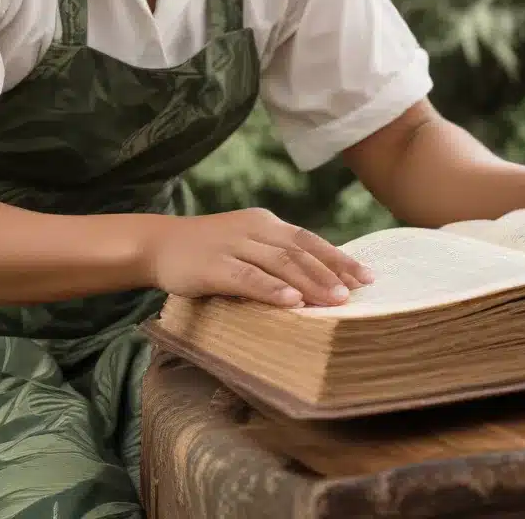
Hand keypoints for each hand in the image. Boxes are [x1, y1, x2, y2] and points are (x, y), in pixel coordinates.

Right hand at [143, 208, 373, 307]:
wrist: (158, 244)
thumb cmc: (207, 252)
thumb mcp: (245, 247)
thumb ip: (275, 259)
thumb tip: (319, 285)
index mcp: (264, 223)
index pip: (309, 239)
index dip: (338, 258)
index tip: (366, 277)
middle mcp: (253, 229)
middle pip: (300, 250)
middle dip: (331, 272)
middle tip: (358, 292)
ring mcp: (232, 245)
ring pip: (279, 262)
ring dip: (310, 281)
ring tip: (336, 300)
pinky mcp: (213, 265)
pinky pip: (247, 277)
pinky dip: (272, 289)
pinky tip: (292, 301)